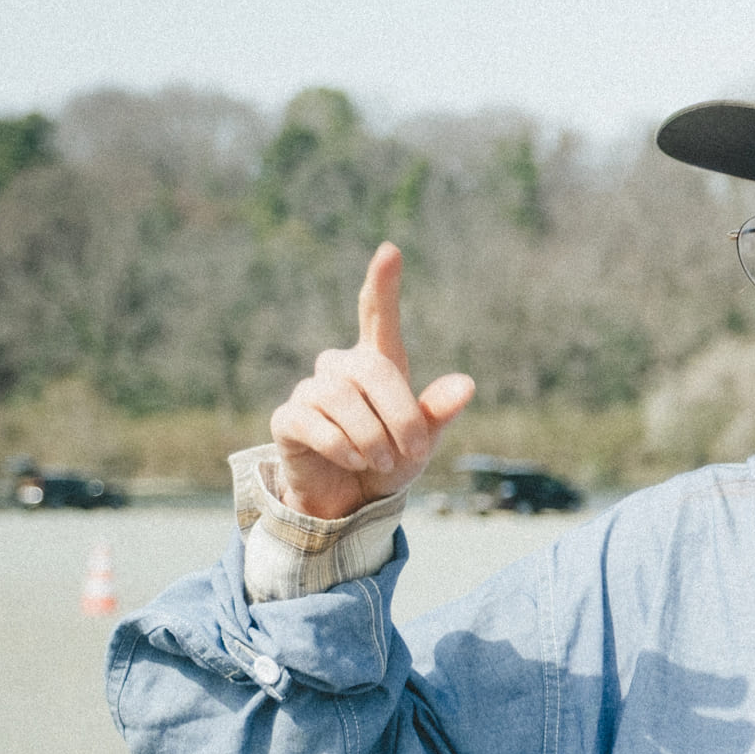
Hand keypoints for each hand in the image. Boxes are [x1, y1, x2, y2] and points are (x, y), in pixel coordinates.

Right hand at [268, 243, 475, 519]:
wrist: (350, 502)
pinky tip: (353, 461)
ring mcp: (311, 391)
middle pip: (373, 370)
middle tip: (413, 451)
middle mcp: (340, 369)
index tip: (391, 251)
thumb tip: (466, 385)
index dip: (382, 285)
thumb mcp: (422, 441)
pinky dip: (342, 446)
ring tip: (382, 462)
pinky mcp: (288, 418)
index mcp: (378, 365)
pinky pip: (315, 423)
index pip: (376, 316)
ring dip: (373, 438)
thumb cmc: (390, 463)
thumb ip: (438, 412)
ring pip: (345, 400)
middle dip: (401, 415)